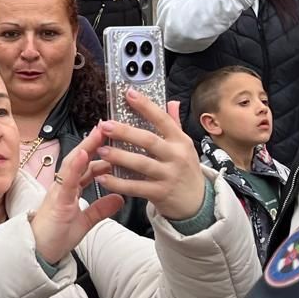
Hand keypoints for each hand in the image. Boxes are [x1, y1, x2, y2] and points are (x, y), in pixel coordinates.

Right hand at [29, 132, 122, 264]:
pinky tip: (83, 154)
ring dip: (86, 147)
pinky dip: (75, 166)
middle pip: (80, 159)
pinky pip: (67, 180)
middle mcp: (64, 187)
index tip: (114, 140)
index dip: (99, 154)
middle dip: (94, 142)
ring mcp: (59, 192)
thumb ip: (100, 209)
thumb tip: (119, 198)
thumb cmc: (56, 237)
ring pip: (73, 164)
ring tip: (98, 131)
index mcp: (70, 191)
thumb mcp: (85, 222)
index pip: (87, 167)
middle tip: (109, 126)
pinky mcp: (57, 201)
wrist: (38, 253)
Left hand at [95, 91, 206, 220]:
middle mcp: (176, 156)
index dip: (146, 106)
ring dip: (119, 156)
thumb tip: (172, 102)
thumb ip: (175, 124)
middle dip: (126, 132)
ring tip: (101, 150)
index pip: (162, 119)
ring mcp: (168, 175)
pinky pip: (136, 187)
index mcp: (180, 141)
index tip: (129, 93)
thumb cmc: (186, 170)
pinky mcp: (160, 193)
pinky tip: (102, 178)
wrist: (197, 204)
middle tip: (105, 125)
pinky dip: (118, 183)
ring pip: (141, 164)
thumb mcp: (185, 146)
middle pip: (149, 141)